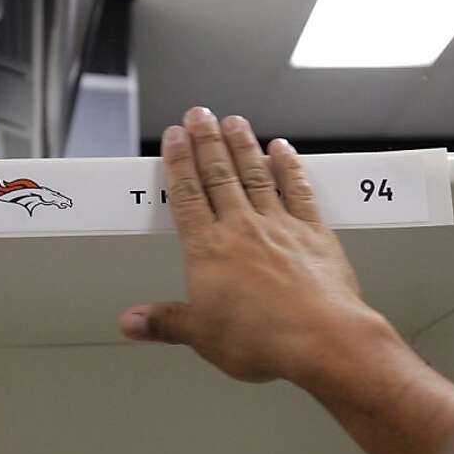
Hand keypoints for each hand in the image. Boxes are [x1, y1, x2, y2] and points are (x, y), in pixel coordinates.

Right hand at [118, 106, 399, 385]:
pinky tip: (283, 151)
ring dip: (243, 146)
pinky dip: (289, 168)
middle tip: (200, 115)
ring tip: (234, 122)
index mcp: (208, 250)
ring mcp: (280, 226)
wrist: (321, 339)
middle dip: (208, 142)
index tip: (175, 138)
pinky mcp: (314, 233)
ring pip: (256, 175)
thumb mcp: (202, 335)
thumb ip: (166, 322)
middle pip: (219, 175)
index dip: (179, 163)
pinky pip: (298, 190)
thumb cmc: (264, 339)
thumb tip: (132, 322)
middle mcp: (242, 229)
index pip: (187, 196)